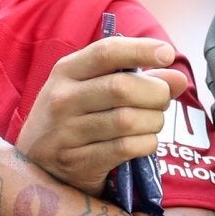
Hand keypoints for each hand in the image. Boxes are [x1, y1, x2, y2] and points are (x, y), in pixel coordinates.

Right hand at [14, 37, 190, 192]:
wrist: (36, 165)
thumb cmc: (74, 118)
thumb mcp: (93, 89)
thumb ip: (136, 78)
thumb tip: (178, 78)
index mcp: (65, 71)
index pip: (107, 52)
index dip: (141, 50)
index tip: (167, 54)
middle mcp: (61, 99)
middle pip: (122, 88)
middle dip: (155, 93)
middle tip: (162, 100)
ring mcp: (65, 133)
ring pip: (128, 121)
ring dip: (153, 121)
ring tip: (153, 122)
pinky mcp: (76, 162)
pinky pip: (126, 148)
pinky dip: (146, 144)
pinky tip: (144, 142)